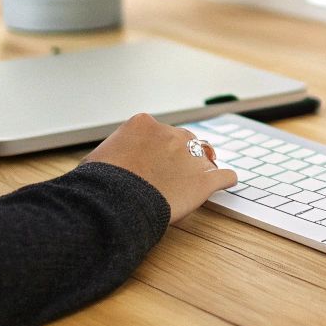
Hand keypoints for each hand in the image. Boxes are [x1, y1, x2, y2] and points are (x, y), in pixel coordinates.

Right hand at [82, 112, 235, 223]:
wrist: (116, 201)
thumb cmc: (101, 183)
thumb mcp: (98, 159)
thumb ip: (113, 154)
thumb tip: (106, 164)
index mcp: (143, 124)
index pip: (156, 132)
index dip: (157, 147)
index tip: (154, 159)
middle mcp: (170, 134)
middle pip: (182, 139)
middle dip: (180, 153)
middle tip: (177, 170)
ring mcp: (189, 154)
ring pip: (203, 153)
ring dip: (202, 163)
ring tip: (202, 174)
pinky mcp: (205, 179)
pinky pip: (224, 176)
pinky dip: (226, 179)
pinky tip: (227, 182)